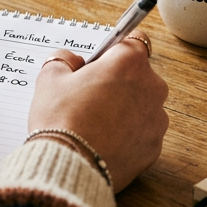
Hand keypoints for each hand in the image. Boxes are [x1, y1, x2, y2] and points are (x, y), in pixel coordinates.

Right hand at [27, 33, 167, 191]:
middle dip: (119, 82)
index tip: (103, 60)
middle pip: (139, 76)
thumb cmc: (61, 119)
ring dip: (125, 110)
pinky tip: (103, 141)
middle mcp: (151, 88)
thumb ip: (63, 60)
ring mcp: (156, 120)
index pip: (135, 40)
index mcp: (129, 63)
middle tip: (90, 95)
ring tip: (95, 123)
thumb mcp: (50, 78)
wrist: (70, 165)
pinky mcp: (155, 148)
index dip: (116, 50)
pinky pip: (142, 134)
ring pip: (142, 106)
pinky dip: (127, 136)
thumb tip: (72, 61)